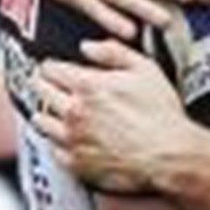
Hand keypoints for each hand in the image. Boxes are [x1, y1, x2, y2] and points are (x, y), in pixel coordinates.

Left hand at [34, 37, 186, 192]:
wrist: (170, 155)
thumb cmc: (162, 115)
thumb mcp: (146, 69)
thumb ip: (113, 52)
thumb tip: (88, 47)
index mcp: (87, 86)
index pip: (48, 69)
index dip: (52, 66)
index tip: (57, 69)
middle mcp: (73, 112)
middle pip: (39, 91)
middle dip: (45, 85)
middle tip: (54, 87)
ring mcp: (72, 139)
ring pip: (41, 121)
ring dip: (48, 113)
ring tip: (61, 112)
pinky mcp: (76, 163)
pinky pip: (53, 148)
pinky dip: (59, 141)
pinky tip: (73, 137)